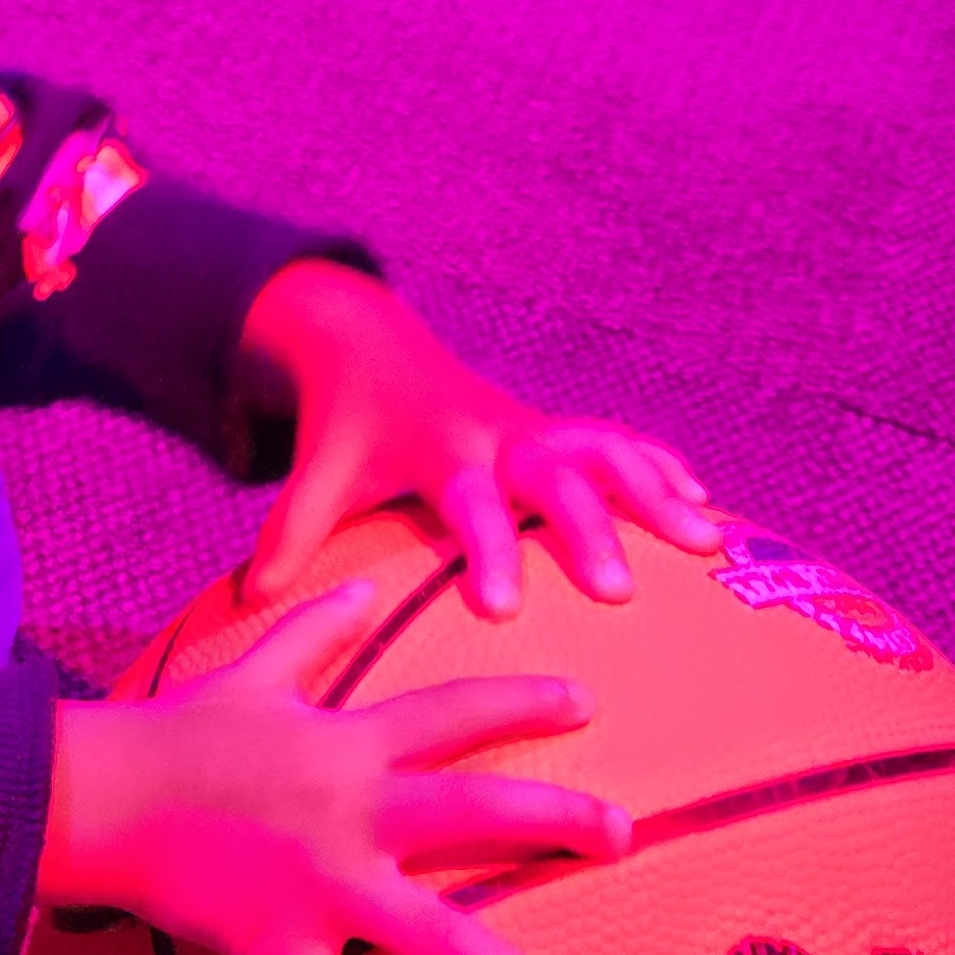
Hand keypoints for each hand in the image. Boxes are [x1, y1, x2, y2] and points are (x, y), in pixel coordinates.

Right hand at [41, 583, 626, 954]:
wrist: (99, 793)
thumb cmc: (176, 733)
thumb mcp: (253, 670)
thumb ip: (314, 629)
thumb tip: (360, 582)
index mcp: (349, 745)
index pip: (454, 712)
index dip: (522, 700)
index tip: (587, 702)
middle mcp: (352, 812)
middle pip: (472, 810)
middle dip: (554, 819)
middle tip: (624, 833)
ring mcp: (321, 882)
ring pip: (427, 930)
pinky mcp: (277, 941)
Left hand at [240, 263, 718, 619]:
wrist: (367, 345)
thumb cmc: (343, 428)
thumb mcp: (319, 474)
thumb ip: (291, 534)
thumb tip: (249, 599)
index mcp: (439, 451)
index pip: (469, 504)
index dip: (488, 550)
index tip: (503, 609)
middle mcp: (495, 435)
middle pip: (553, 476)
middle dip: (589, 528)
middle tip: (619, 591)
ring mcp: (531, 427)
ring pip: (603, 452)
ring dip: (654, 492)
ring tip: (705, 543)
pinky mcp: (552, 428)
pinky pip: (616, 443)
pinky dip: (659, 466)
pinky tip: (705, 503)